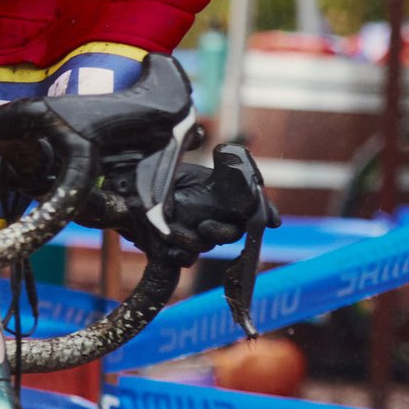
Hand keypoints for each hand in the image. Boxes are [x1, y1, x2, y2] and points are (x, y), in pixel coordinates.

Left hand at [160, 145, 276, 251]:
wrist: (136, 191)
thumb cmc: (168, 177)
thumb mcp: (190, 167)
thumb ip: (211, 162)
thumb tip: (225, 149)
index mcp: (226, 198)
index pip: (254, 208)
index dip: (266, 214)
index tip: (272, 220)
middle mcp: (217, 218)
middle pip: (232, 233)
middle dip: (222, 232)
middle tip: (204, 225)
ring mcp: (199, 235)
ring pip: (206, 246)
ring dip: (192, 241)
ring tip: (172, 231)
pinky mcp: (179, 248)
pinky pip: (186, 259)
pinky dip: (180, 256)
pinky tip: (170, 250)